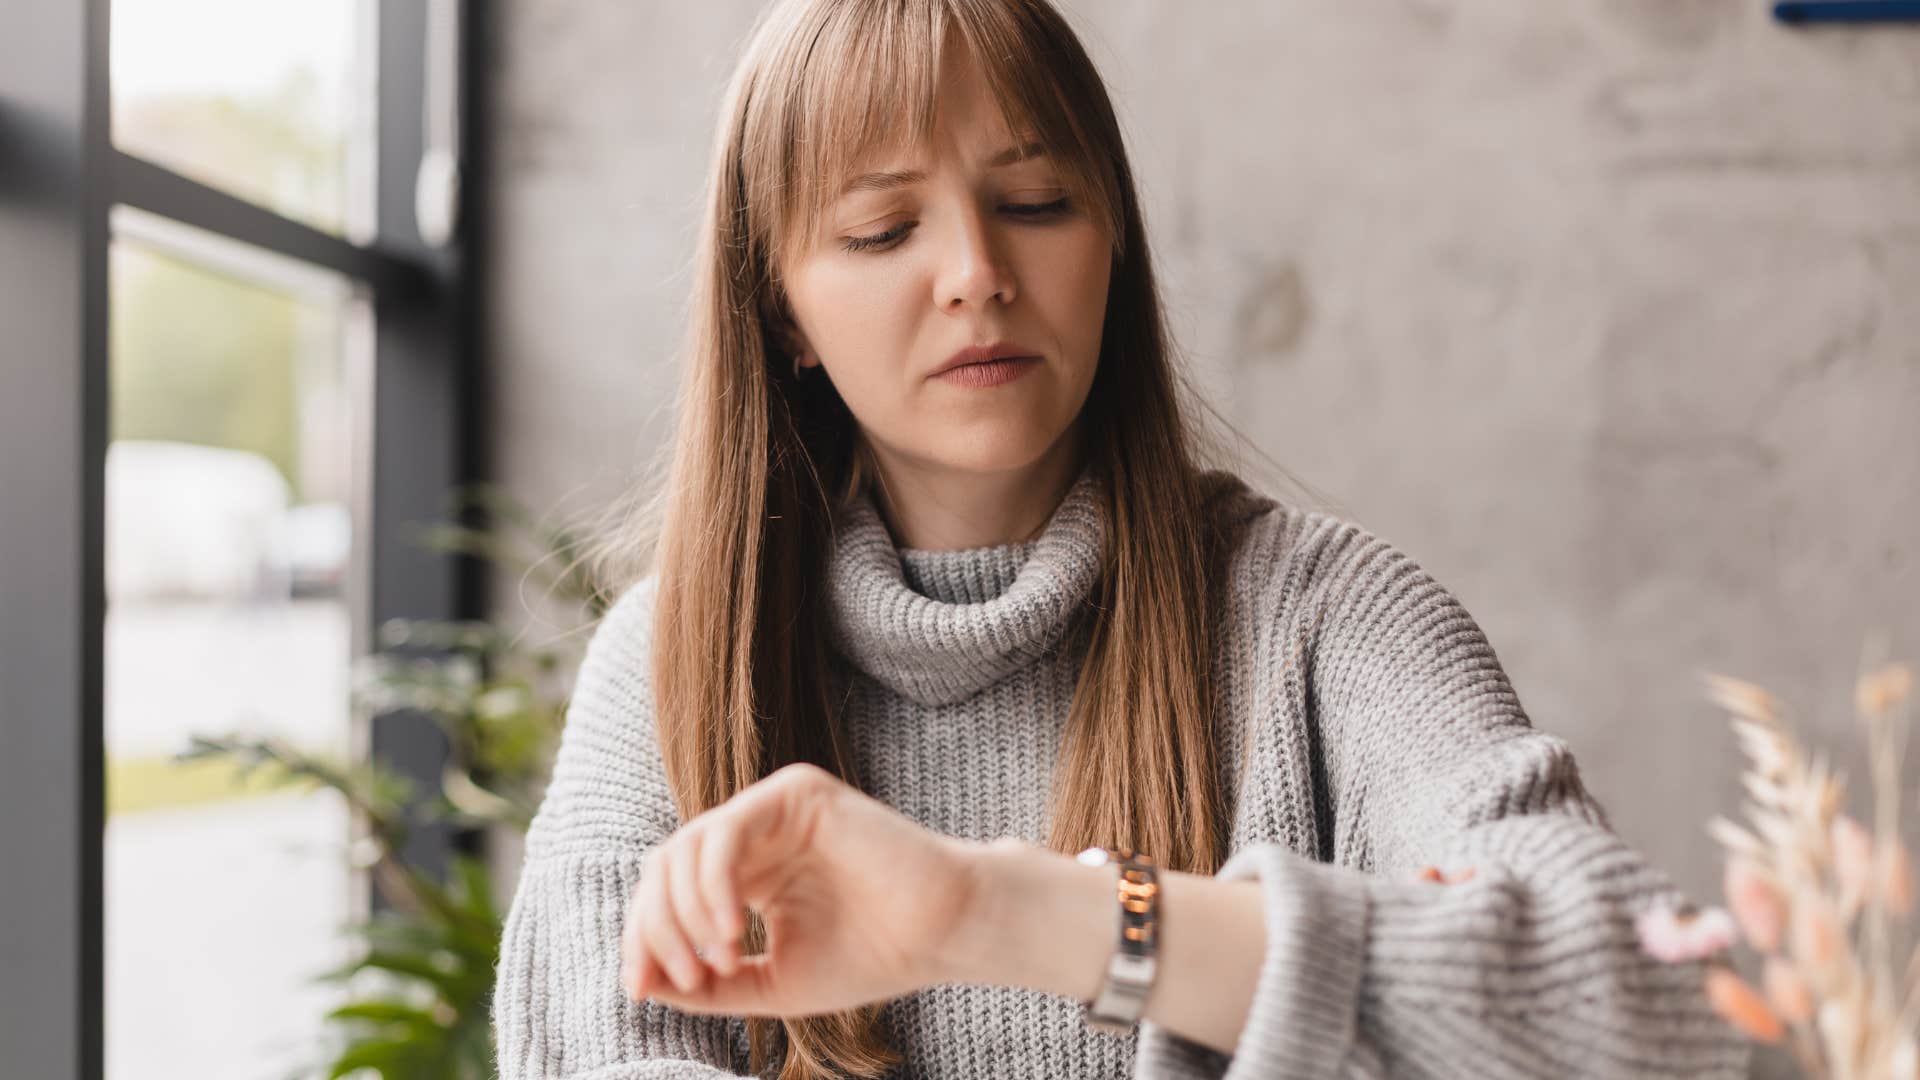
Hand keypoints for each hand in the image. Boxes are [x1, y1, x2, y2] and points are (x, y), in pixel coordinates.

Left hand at [620, 762, 982, 1017]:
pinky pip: (725, 830)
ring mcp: (773, 810)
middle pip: (664, 868)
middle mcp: (753, 835)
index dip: (643, 938)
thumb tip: (640, 983)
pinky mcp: (796, 793)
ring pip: (685, 846)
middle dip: (657, 927)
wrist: (942, 934)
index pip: (667, 893)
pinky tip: (734, 929)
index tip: (641, 990)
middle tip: (684, 979)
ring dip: (685, 911)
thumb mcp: (771, 982)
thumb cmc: (871, 956)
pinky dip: (713, 883)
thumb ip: (708, 984)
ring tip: (722, 958)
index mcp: (745, 872)